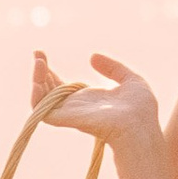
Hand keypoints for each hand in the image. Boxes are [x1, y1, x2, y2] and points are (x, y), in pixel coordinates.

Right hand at [29, 48, 161, 147]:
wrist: (140, 126)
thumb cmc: (141, 110)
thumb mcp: (131, 80)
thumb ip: (113, 68)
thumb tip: (92, 57)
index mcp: (88, 99)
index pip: (61, 85)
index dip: (50, 71)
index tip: (42, 53)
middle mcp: (75, 107)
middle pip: (48, 89)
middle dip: (40, 71)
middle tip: (38, 52)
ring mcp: (69, 113)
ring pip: (41, 98)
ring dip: (37, 79)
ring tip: (39, 62)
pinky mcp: (64, 119)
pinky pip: (42, 110)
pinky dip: (36, 96)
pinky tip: (37, 81)